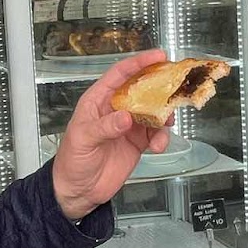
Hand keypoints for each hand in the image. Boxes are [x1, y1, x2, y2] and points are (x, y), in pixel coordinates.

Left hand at [51, 49, 171, 219]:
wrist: (78, 191)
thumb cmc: (72, 160)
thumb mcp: (83, 140)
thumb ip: (105, 127)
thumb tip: (126, 117)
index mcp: (98, 100)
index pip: (120, 75)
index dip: (139, 63)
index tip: (158, 57)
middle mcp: (115, 109)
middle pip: (142, 90)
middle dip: (160, 87)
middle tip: (176, 86)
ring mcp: (128, 126)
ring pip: (153, 111)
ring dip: (164, 115)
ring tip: (166, 122)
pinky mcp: (137, 142)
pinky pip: (155, 134)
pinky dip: (161, 138)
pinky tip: (158, 147)